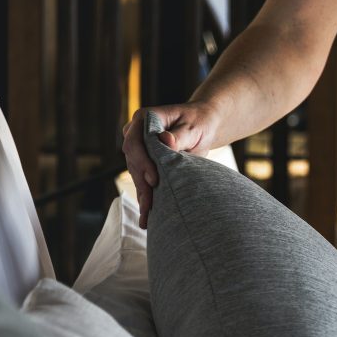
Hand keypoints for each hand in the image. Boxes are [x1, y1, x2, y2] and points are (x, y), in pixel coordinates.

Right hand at [121, 102, 219, 228]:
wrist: (203, 126)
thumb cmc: (199, 123)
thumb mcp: (192, 127)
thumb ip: (179, 135)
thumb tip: (165, 140)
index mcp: (144, 119)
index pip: (135, 142)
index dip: (142, 162)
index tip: (153, 179)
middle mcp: (136, 133)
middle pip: (133, 161)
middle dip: (141, 184)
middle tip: (149, 205)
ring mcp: (139, 149)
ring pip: (136, 174)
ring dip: (142, 195)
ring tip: (146, 217)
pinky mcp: (145, 162)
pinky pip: (143, 180)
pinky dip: (146, 197)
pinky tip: (146, 216)